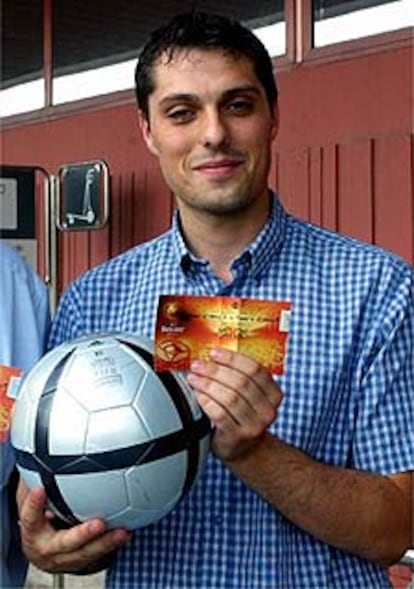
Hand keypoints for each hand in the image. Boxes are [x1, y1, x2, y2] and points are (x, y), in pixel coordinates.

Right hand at [16, 481, 131, 573]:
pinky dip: (113, 545)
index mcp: (33, 531)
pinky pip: (98, 555)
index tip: (40, 489)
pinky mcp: (82, 561)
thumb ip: (35, 479)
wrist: (45, 552)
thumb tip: (40, 450)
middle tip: (99, 523)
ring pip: (86, 554)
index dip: (34, 506)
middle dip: (82, 534)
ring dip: (106, 543)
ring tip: (123, 531)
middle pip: (64, 544)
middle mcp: (48, 548)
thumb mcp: (33, 501)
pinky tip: (127, 532)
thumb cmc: (40, 519)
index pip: (30, 518)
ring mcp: (66, 558)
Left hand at [187, 348, 282, 461]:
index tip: (214, 353)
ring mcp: (254, 425)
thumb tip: (212, 356)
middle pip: (241, 383)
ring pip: (230, 398)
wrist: (244, 448)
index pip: (255, 370)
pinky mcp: (237, 436)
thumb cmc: (242, 415)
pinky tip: (198, 395)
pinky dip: (207, 401)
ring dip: (208, 384)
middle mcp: (268, 410)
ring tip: (193, 378)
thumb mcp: (249, 396)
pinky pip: (220, 414)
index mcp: (273, 394)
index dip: (233, 359)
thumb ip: (239, 376)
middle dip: (215, 370)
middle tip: (198, 365)